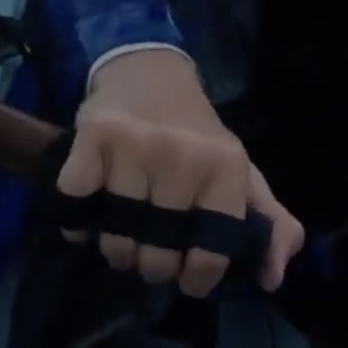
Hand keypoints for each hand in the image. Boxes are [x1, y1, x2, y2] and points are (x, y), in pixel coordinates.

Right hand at [56, 48, 306, 297]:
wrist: (149, 69)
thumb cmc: (197, 135)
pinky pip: (77, 205)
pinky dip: (77, 223)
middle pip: (158, 254)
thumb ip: (271, 224)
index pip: (211, 252)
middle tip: (150, 254)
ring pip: (116, 238)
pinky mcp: (94, 134)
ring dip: (116, 250)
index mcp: (227, 166)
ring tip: (121, 238)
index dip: (198, 277)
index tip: (188, 276)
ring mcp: (136, 144)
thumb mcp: (243, 174)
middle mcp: (183, 154)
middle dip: (153, 267)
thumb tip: (271, 278)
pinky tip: (90, 214)